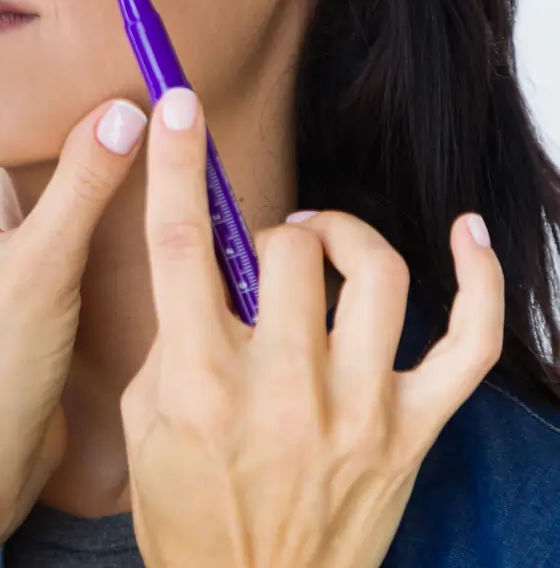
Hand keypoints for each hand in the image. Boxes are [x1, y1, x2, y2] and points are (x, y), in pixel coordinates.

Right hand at [122, 88, 504, 567]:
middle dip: (275, 231)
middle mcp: (282, 388)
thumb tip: (205, 268)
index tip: (175, 107)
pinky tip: (465, 234)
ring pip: (376, 274)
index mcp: (199, 382)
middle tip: (266, 250)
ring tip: (324, 244)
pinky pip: (472, 341)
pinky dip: (478, 278)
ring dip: (345, 236)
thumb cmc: (190, 515)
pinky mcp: (413, 430)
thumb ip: (170, 338)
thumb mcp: (144, 424)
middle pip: (290, 250)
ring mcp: (358, 409)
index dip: (177, 163)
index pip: (182, 245)